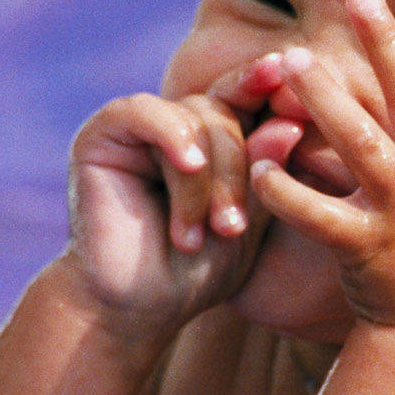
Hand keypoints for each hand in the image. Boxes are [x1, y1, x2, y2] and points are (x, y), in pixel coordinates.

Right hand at [62, 55, 302, 337]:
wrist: (136, 310)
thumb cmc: (196, 270)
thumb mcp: (246, 221)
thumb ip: (265, 171)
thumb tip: (291, 125)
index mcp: (214, 136)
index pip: (247, 98)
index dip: (268, 87)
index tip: (293, 84)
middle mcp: (176, 122)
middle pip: (225, 110)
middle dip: (237, 168)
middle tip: (231, 226)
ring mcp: (138, 125)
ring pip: (194, 116)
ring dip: (206, 179)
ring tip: (201, 233)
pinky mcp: (101, 134)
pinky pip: (146, 112)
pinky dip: (173, 136)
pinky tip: (188, 165)